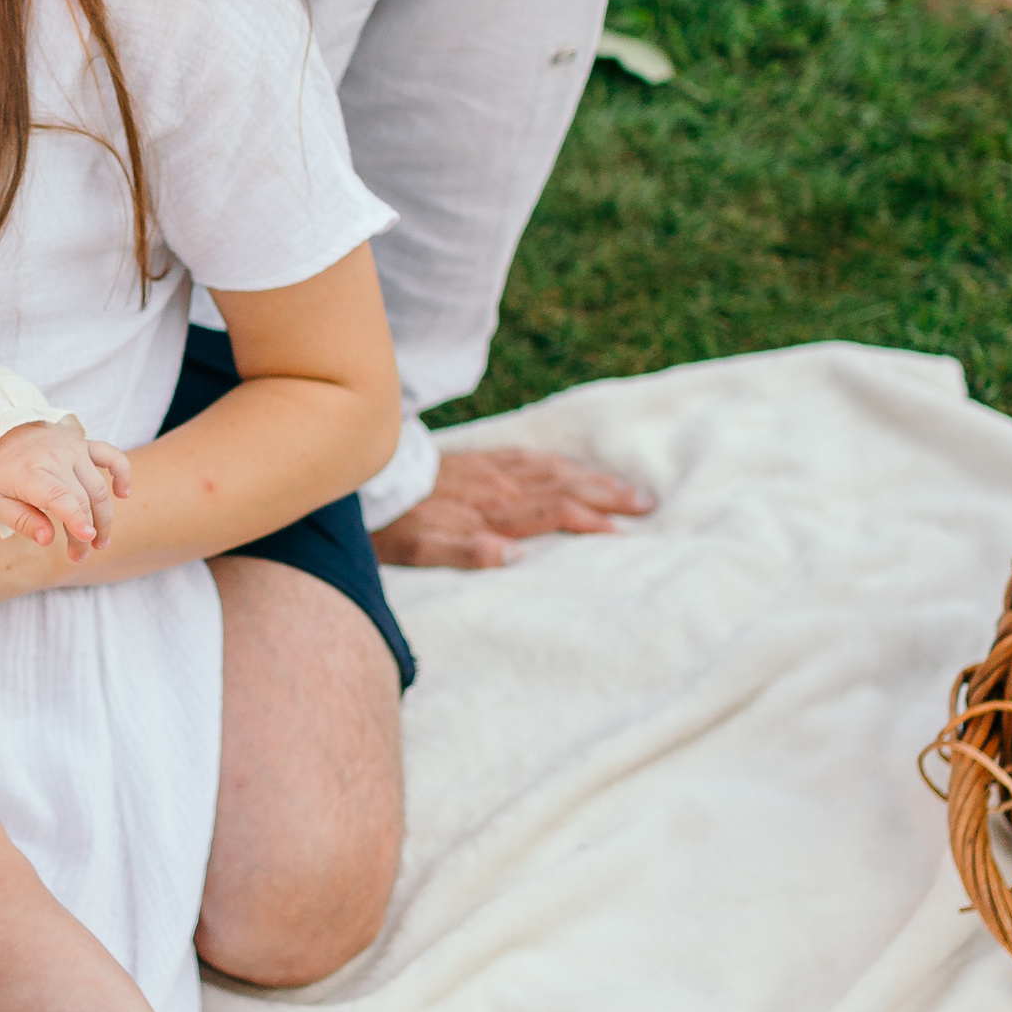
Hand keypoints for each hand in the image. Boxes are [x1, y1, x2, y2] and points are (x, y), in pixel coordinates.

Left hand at [0, 421, 131, 558]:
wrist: (0, 434)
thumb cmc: (0, 474)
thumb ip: (21, 521)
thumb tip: (48, 540)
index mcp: (31, 472)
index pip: (58, 495)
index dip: (75, 517)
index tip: (87, 537)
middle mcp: (56, 457)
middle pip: (82, 499)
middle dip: (86, 533)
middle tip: (80, 556)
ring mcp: (74, 448)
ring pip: (99, 487)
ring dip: (104, 518)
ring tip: (98, 543)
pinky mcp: (85, 444)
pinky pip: (112, 455)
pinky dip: (123, 473)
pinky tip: (123, 494)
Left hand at [368, 441, 655, 573]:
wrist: (364, 481)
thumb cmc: (391, 525)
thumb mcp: (418, 549)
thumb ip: (464, 550)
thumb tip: (513, 555)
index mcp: (489, 509)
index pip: (551, 512)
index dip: (588, 520)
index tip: (622, 533)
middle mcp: (496, 485)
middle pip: (562, 486)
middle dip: (606, 495)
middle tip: (647, 503)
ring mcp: (490, 469)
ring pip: (552, 469)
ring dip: (591, 477)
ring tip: (626, 486)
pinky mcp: (479, 460)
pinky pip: (529, 456)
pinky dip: (558, 462)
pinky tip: (572, 466)